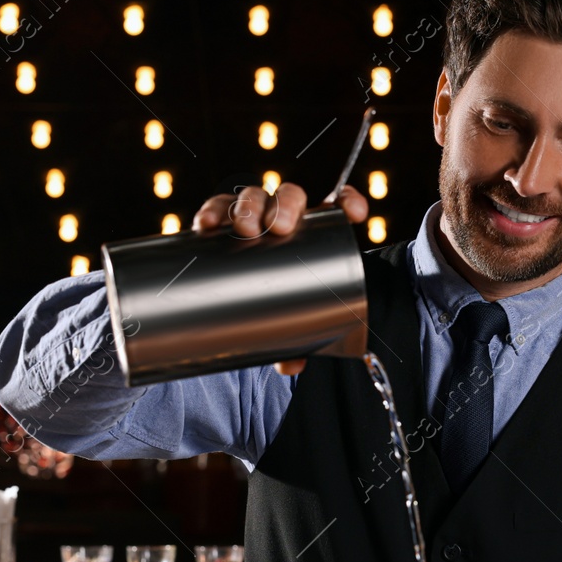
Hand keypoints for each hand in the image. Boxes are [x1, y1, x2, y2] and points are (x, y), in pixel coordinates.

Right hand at [190, 182, 367, 375]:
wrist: (235, 299)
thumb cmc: (276, 305)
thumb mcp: (291, 321)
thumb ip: (297, 341)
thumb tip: (292, 365)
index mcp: (311, 232)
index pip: (334, 205)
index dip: (346, 202)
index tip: (354, 215)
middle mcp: (281, 218)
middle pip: (288, 196)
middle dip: (285, 205)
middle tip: (280, 228)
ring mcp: (250, 216)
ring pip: (251, 197)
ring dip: (248, 206)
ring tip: (243, 228)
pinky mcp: (219, 224)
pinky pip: (215, 209)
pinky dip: (211, 211)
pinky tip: (207, 224)